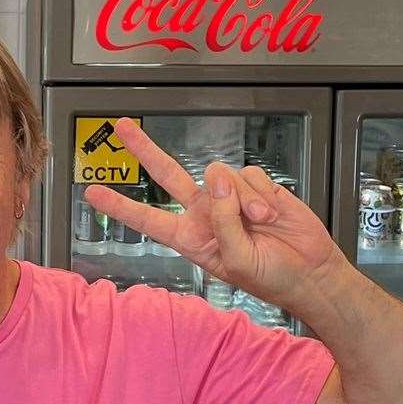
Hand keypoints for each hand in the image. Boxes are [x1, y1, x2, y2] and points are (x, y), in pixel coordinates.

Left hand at [86, 119, 347, 310]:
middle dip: (145, 149)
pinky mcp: (254, 186)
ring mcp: (229, 198)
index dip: (121, 206)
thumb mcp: (236, 259)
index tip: (93, 195)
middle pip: (167, 174)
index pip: (149, 218)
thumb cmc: (271, 276)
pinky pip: (248, 174)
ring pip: (219, 173)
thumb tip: (219, 182)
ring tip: (261, 224)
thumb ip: (222, 220)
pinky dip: (260, 193)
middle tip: (123, 127)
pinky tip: (271, 214)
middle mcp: (204, 213)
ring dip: (243, 199)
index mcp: (191, 238)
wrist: (309, 269)